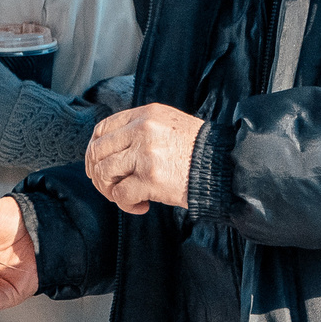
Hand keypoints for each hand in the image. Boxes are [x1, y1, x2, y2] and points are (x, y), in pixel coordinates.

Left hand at [86, 104, 202, 213]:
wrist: (225, 166)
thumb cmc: (199, 151)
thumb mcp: (169, 126)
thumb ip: (141, 130)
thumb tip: (111, 150)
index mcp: (146, 115)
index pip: (102, 129)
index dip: (95, 151)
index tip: (98, 166)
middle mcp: (143, 130)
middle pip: (97, 151)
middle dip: (98, 174)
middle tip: (111, 187)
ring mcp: (145, 154)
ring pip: (104, 173)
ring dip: (110, 190)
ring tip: (128, 196)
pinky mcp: (150, 178)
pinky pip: (120, 195)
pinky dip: (126, 205)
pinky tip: (142, 206)